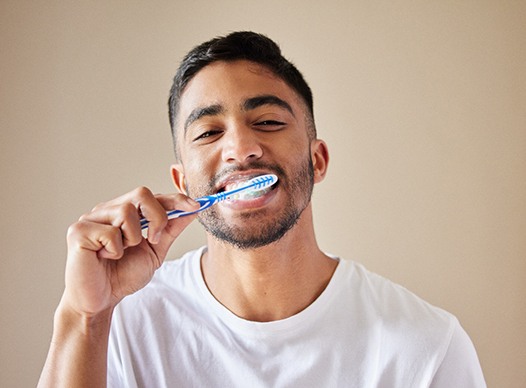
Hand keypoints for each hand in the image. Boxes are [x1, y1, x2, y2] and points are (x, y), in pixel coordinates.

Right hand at [61, 187, 198, 316]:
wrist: (100, 301)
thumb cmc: (122, 275)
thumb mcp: (154, 251)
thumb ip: (170, 230)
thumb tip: (192, 210)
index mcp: (123, 213)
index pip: (153, 196)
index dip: (175, 199)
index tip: (196, 206)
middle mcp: (107, 210)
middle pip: (141, 193)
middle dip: (157, 217)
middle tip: (153, 240)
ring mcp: (91, 218)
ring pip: (126, 211)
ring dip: (132, 238)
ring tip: (120, 253)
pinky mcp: (78, 231)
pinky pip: (110, 232)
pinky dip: (115, 250)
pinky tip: (105, 258)